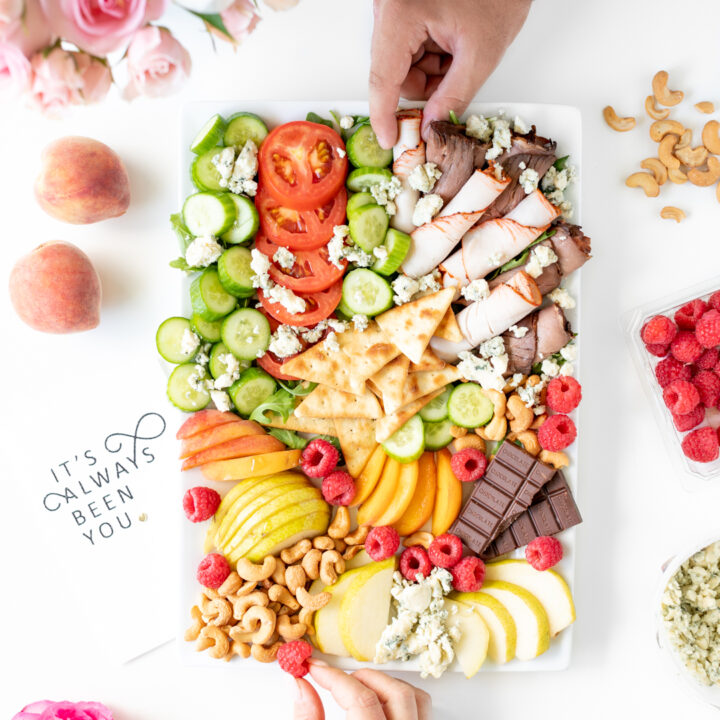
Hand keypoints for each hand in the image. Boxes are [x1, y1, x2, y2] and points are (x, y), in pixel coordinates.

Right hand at [294, 660, 431, 719]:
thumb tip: (300, 684)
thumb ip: (307, 719)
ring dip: (385, 685)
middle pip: (395, 694)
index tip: (314, 668)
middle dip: (361, 678)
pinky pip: (423, 713)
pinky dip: (402, 700)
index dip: (334, 678)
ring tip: (358, 689)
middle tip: (335, 678)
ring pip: (416, 700)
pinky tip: (380, 704)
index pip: (361, 701)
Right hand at [369, 0, 531, 146]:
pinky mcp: (402, 12)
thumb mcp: (481, 53)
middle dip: (424, 86)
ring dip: (430, 73)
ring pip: (401, 67)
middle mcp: (390, 8)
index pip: (383, 78)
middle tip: (453, 80)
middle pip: (393, 74)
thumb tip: (430, 124)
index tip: (388, 139)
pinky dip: (430, 59)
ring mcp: (394, 10)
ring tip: (457, 54)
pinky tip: (450, 46)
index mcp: (402, 14)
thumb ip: (454, 95)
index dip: (384, 116)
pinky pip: (408, 53)